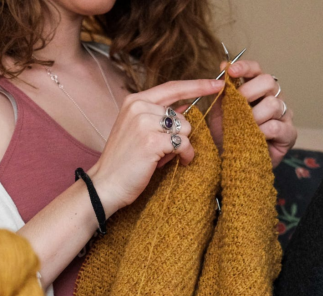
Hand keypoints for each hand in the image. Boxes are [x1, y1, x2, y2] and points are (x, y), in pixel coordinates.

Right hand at [88, 79, 223, 213]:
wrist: (105, 185)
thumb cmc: (123, 161)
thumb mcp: (138, 130)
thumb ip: (159, 116)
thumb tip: (186, 105)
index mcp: (134, 101)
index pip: (172, 87)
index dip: (197, 85)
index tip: (217, 83)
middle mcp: (139, 107)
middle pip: (181, 114)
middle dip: (180, 134)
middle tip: (163, 151)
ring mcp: (144, 123)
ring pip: (185, 128)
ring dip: (182, 145)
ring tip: (166, 157)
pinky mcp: (151, 141)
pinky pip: (184, 143)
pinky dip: (185, 155)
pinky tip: (177, 163)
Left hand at [206, 60, 296, 167]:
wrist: (230, 164)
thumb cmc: (226, 137)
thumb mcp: (220, 112)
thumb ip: (223, 92)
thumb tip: (223, 67)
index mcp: (257, 90)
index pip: (256, 70)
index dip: (245, 67)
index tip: (230, 71)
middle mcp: (273, 98)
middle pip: (269, 81)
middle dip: (248, 92)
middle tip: (235, 106)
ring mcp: (283, 116)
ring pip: (273, 104)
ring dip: (253, 116)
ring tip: (242, 128)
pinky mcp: (289, 134)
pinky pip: (276, 126)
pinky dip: (261, 131)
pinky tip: (254, 137)